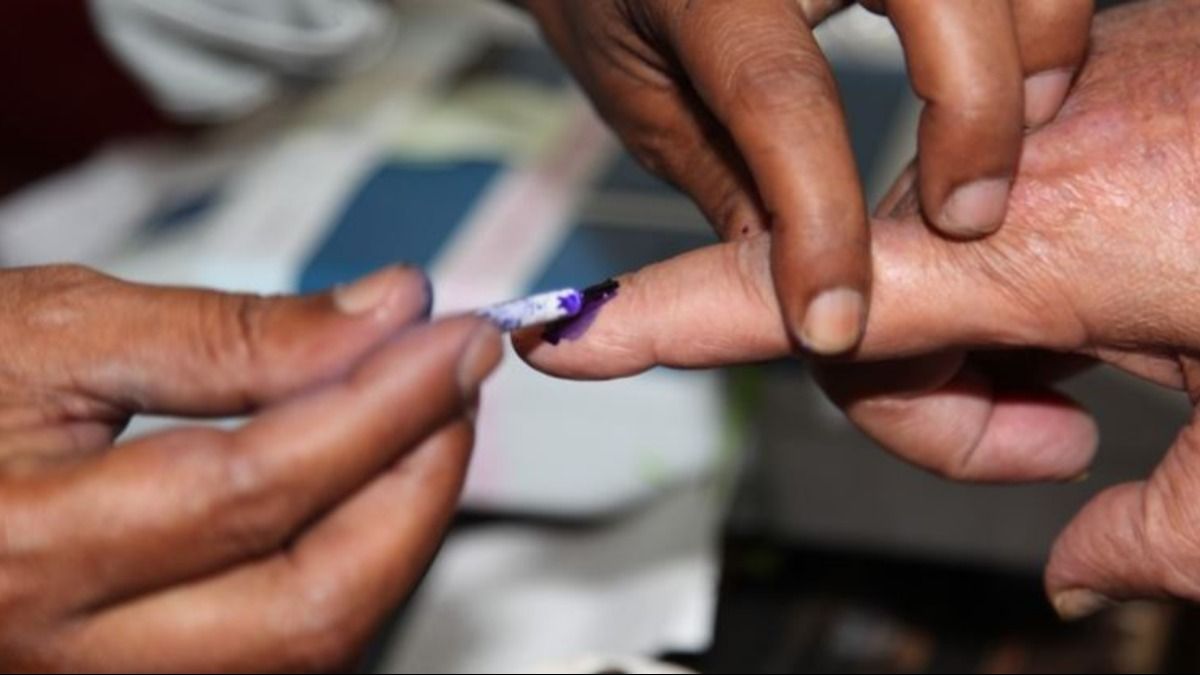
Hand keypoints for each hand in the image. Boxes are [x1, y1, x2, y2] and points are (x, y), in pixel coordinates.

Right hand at [0, 265, 501, 669]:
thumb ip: (233, 335)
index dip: (383, 403)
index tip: (452, 338)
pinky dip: (348, 561)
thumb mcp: (59, 333)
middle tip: (453, 383)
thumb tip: (384, 314)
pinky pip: (280, 645)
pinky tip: (365, 484)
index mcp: (19, 547)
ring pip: (308, 643)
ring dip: (395, 528)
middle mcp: (63, 653)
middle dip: (416, 488)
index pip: (258, 484)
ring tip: (420, 420)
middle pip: (307, 606)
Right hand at [516, 0, 1199, 617]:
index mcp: (1051, 239)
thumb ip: (1162, 536)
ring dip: (991, 327)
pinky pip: (1004, 179)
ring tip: (1118, 368)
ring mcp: (1075, 102)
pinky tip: (1139, 282)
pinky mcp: (1112, 73)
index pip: (804, 293)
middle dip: (925, 395)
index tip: (567, 329)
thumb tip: (1072, 573)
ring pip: (938, 241)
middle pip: (874, 297)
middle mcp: (1035, 155)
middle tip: (1053, 448)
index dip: (668, 319)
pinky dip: (1032, 252)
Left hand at [522, 0, 1090, 352]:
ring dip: (1032, 57)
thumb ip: (731, 184)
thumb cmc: (616, 13)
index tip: (834, 325)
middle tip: (964, 222)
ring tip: (1004, 153)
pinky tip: (1021, 88)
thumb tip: (799, 292)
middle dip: (973, 111)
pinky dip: (1042, 21)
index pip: (777, 96)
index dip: (819, 221)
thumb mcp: (650, 108)